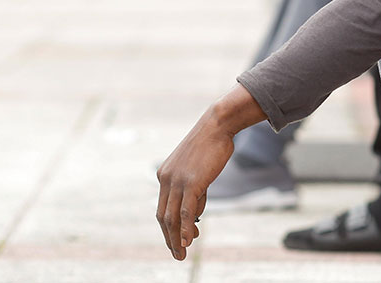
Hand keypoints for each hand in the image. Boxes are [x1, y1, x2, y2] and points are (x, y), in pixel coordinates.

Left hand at [156, 85, 266, 259]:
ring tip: (182, 254)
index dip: (169, 227)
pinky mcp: (191, 182)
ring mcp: (177, 181)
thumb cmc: (211, 145)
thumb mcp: (199, 171)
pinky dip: (185, 229)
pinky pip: (185, 212)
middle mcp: (166, 179)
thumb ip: (195, 193)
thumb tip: (194, 216)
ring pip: (172, 217)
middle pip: (163, 216)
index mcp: (164, 175)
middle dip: (169, 238)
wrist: (217, 125)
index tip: (177, 241)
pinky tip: (188, 241)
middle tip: (177, 254)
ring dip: (176, 238)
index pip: (163, 208)